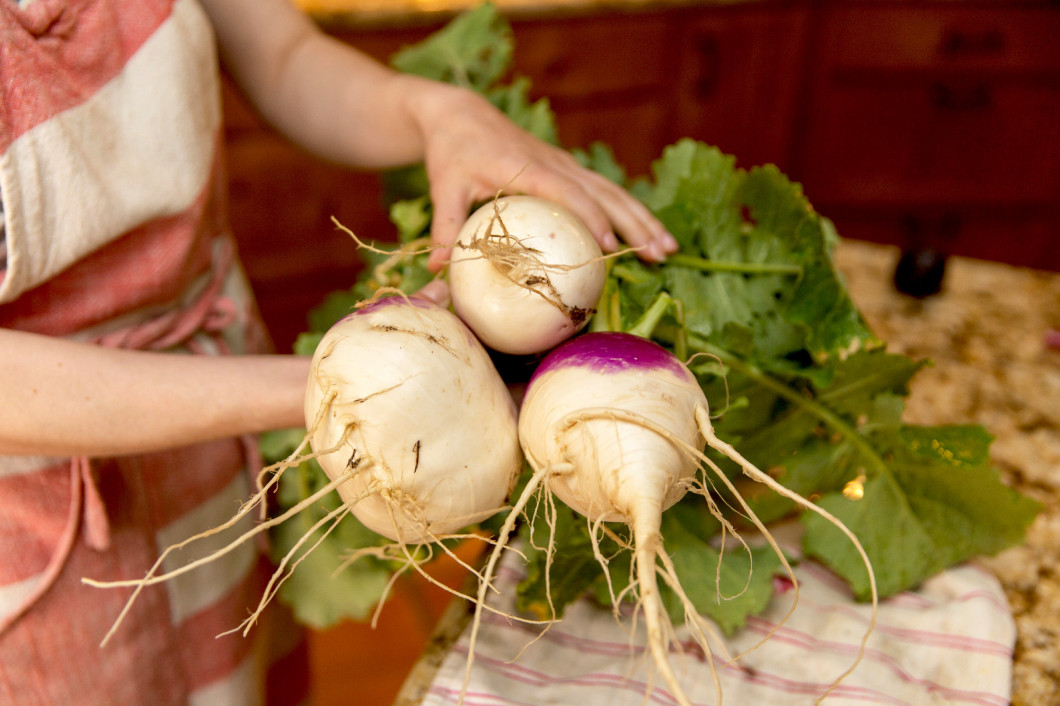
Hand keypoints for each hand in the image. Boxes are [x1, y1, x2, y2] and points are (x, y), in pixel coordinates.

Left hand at [410, 81, 677, 271]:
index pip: (567, 193)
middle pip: (605, 194)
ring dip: (642, 219)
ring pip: (613, 192)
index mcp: (528, 167)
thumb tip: (439, 268)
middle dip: (634, 223)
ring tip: (667, 250)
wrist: (461, 116)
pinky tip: (646, 235)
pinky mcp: (567, 170)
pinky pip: (605, 192)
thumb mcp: (444, 188)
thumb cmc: (452, 153)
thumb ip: (445, 227)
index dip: (590, 218)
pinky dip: (628, 213)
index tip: (608, 246)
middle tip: (659, 254)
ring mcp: (565, 166)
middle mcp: (555, 164)